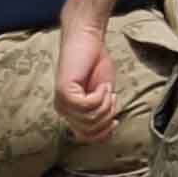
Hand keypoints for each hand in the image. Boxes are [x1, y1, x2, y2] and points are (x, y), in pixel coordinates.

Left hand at [53, 9, 117, 140]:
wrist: (87, 39)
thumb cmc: (95, 62)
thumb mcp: (103, 94)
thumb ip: (102, 112)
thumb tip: (108, 133)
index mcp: (70, 112)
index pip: (86, 137)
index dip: (103, 134)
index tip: (115, 121)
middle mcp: (63, 109)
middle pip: (90, 131)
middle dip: (107, 116)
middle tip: (110, 98)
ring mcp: (62, 102)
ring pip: (90, 119)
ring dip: (105, 104)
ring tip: (105, 88)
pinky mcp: (65, 93)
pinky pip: (89, 106)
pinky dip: (101, 96)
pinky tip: (101, 85)